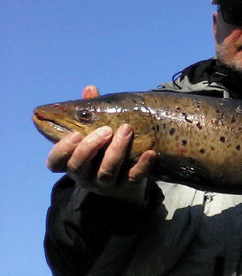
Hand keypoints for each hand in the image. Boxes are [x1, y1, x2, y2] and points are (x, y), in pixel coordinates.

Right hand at [46, 85, 156, 204]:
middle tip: (106, 129)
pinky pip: (134, 178)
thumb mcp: (96, 132)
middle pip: (79, 166)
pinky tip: (150, 152)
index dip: (61, 150)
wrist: (128, 180)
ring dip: (116, 151)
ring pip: (106, 172)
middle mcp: (86, 175)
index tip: (74, 134)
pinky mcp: (129, 186)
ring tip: (127, 129)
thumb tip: (90, 89)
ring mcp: (107, 183)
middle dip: (90, 147)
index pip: (56, 162)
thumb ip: (91, 112)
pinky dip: (142, 166)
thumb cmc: (106, 149)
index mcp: (74, 161)